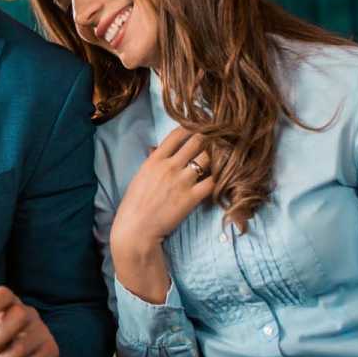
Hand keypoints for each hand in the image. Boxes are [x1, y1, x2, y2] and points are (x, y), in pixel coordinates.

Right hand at [110, 127, 215, 250]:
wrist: (136, 229)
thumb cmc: (135, 204)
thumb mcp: (140, 176)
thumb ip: (152, 160)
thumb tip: (156, 148)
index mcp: (155, 159)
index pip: (178, 134)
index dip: (193, 127)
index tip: (201, 127)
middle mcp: (170, 166)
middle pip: (197, 141)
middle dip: (209, 139)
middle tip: (218, 140)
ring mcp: (182, 182)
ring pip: (208, 158)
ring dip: (217, 157)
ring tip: (223, 158)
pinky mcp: (191, 198)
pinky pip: (213, 182)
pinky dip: (219, 178)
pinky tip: (221, 178)